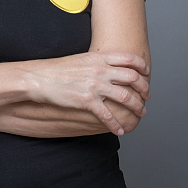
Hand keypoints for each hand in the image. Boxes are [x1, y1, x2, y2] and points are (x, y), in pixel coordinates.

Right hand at [26, 51, 149, 135]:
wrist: (40, 78)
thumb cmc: (57, 69)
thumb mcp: (80, 59)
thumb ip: (97, 62)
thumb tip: (108, 68)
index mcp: (98, 57)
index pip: (129, 58)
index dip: (141, 66)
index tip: (146, 73)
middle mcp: (100, 70)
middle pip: (133, 78)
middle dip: (144, 89)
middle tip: (146, 96)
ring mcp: (95, 85)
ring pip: (126, 97)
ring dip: (137, 107)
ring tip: (141, 113)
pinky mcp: (87, 100)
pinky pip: (108, 115)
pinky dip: (116, 125)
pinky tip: (119, 130)